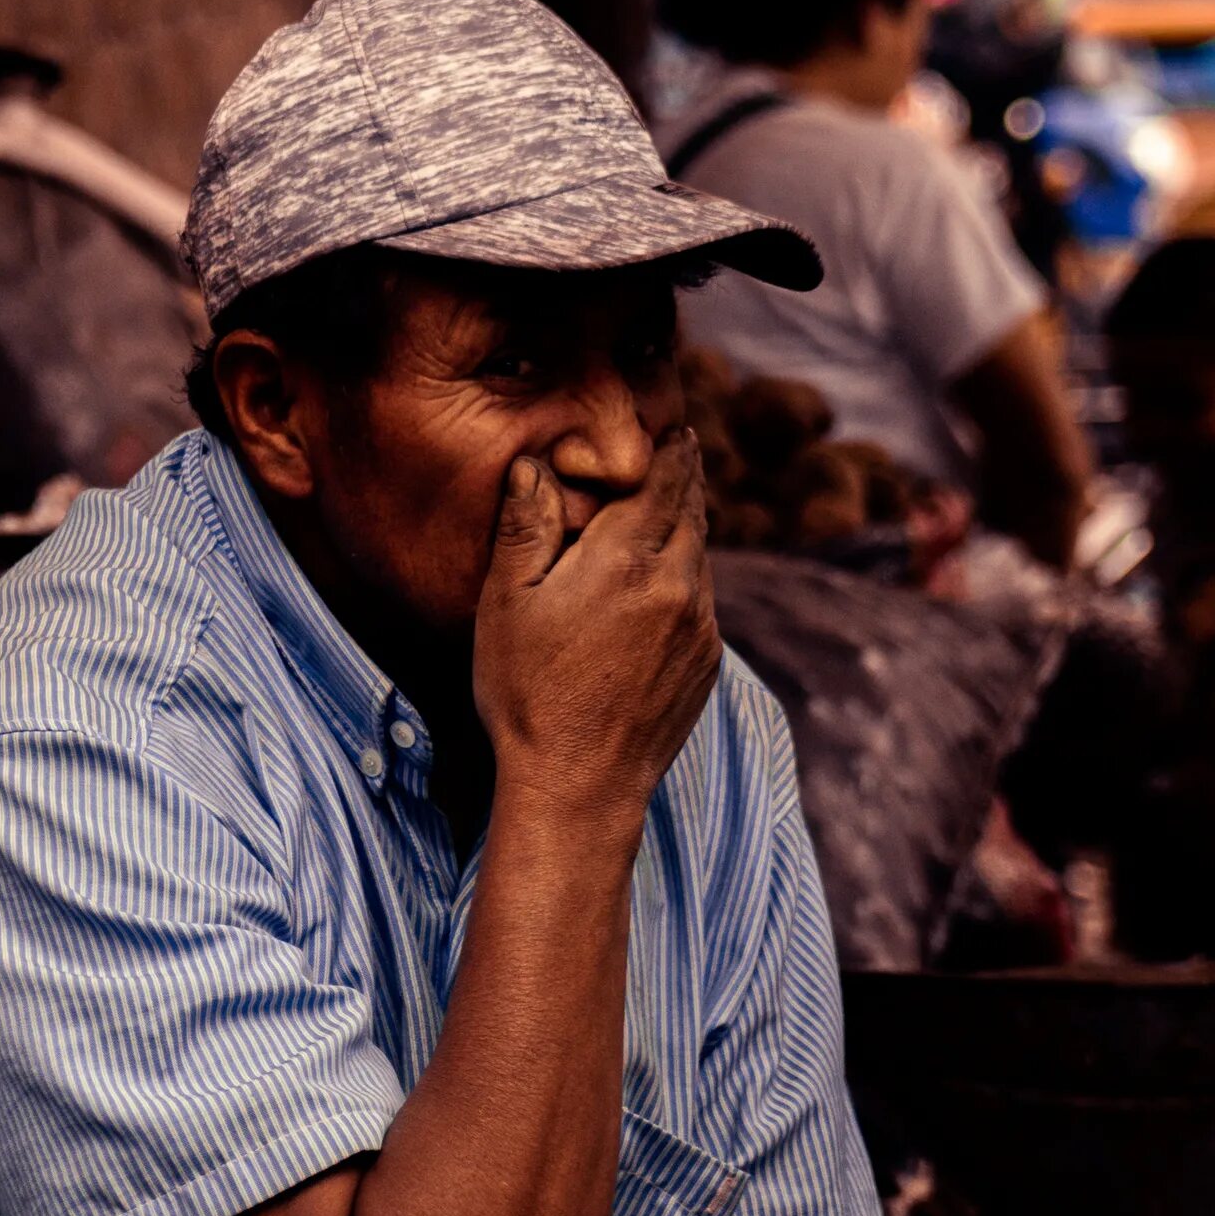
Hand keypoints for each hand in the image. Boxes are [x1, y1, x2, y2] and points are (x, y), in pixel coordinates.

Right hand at [473, 429, 720, 829]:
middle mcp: (678, 586)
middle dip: (684, 481)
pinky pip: (701, 603)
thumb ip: (526, 526)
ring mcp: (700, 629)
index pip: (667, 480)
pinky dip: (685, 582)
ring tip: (666, 517)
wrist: (579, 788)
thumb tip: (534, 465)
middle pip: (693, 512)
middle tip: (680, 454)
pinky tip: (656, 591)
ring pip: (702, 558)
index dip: (673, 448)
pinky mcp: (707, 665)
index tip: (677, 427)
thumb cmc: (529, 695)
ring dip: (686, 532)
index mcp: (628, 560)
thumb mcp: (507, 604)